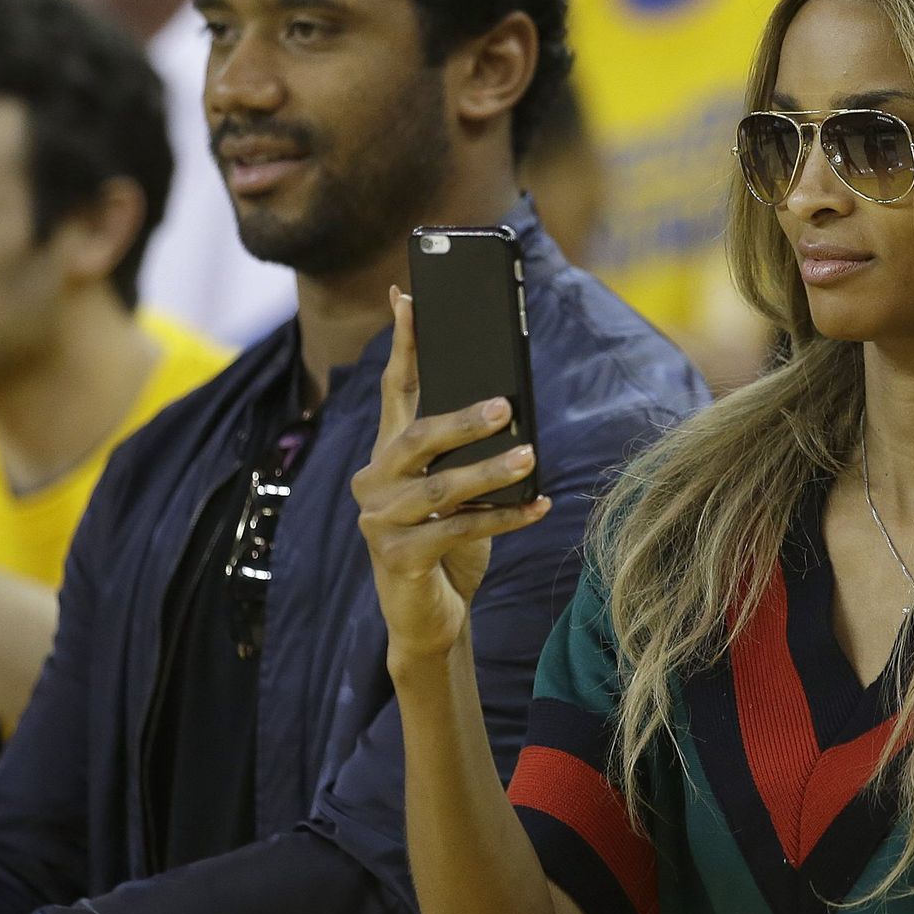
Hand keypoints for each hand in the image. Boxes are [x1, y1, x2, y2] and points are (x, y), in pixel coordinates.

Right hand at [352, 287, 549, 665]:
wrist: (427, 618)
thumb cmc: (447, 544)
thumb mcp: (455, 490)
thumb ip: (464, 453)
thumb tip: (509, 407)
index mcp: (386, 454)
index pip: (393, 389)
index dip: (402, 343)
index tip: (409, 296)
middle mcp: (374, 481)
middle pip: (415, 437)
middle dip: (462, 419)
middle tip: (506, 406)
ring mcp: (380, 521)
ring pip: (440, 488)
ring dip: (490, 472)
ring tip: (530, 457)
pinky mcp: (398, 558)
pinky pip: (458, 531)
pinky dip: (503, 518)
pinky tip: (539, 506)